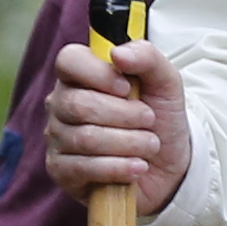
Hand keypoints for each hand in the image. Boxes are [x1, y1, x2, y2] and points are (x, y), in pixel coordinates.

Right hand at [41, 36, 192, 215]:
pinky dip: (118, 167)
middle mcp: (61, 103)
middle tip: (149, 120)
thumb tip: (117, 54)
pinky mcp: (61, 171)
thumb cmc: (159, 119)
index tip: (127, 87)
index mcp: (80, 75)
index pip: (68, 61)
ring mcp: (57, 138)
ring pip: (85, 138)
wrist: (169, 166)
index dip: (98, 73)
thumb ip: (146, 57)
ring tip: (150, 144)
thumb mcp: (165, 82)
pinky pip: (83, 168)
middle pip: (79, 104)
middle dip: (124, 115)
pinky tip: (138, 167)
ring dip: (129, 143)